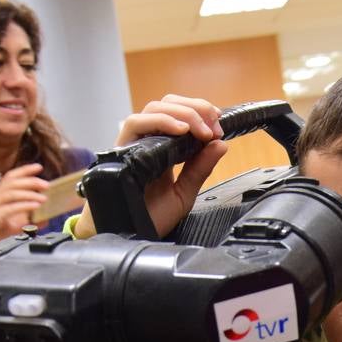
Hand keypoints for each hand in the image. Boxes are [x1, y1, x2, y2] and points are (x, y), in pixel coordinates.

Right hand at [0, 163, 47, 239]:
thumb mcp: (12, 223)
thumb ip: (27, 219)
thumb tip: (45, 219)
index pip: (10, 177)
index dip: (24, 170)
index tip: (38, 167)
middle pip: (12, 182)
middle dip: (30, 181)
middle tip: (46, 185)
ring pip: (11, 193)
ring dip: (30, 194)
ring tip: (44, 198)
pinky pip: (11, 208)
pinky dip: (25, 205)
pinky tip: (35, 206)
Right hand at [73, 94, 228, 239]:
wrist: (129, 236)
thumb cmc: (150, 217)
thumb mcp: (184, 193)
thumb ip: (201, 168)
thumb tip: (220, 144)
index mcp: (163, 148)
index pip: (178, 114)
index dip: (199, 111)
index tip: (218, 124)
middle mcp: (146, 141)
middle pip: (167, 104)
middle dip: (195, 108)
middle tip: (213, 127)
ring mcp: (133, 143)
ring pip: (153, 108)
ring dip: (182, 113)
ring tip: (201, 130)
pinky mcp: (120, 150)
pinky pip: (135, 123)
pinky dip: (160, 121)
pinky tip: (180, 131)